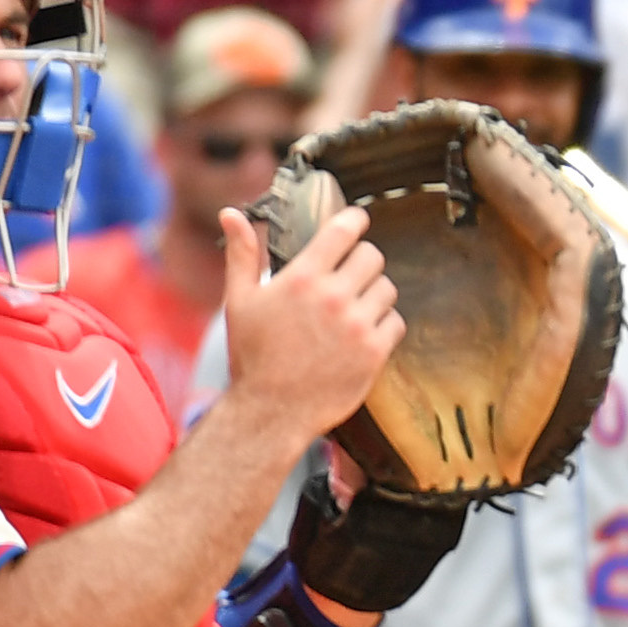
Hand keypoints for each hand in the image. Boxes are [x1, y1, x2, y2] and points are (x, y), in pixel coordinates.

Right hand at [218, 200, 402, 444]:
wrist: (270, 412)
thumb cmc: (252, 356)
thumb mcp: (239, 301)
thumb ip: (243, 253)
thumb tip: (231, 214)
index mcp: (302, 278)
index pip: (344, 230)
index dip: (354, 220)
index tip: (356, 221)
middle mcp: (334, 298)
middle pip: (372, 256)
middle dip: (361, 262)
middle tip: (350, 275)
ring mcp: (358, 326)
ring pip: (387, 289)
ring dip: (373, 294)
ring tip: (354, 309)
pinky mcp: (375, 353)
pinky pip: (395, 322)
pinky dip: (384, 325)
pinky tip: (363, 334)